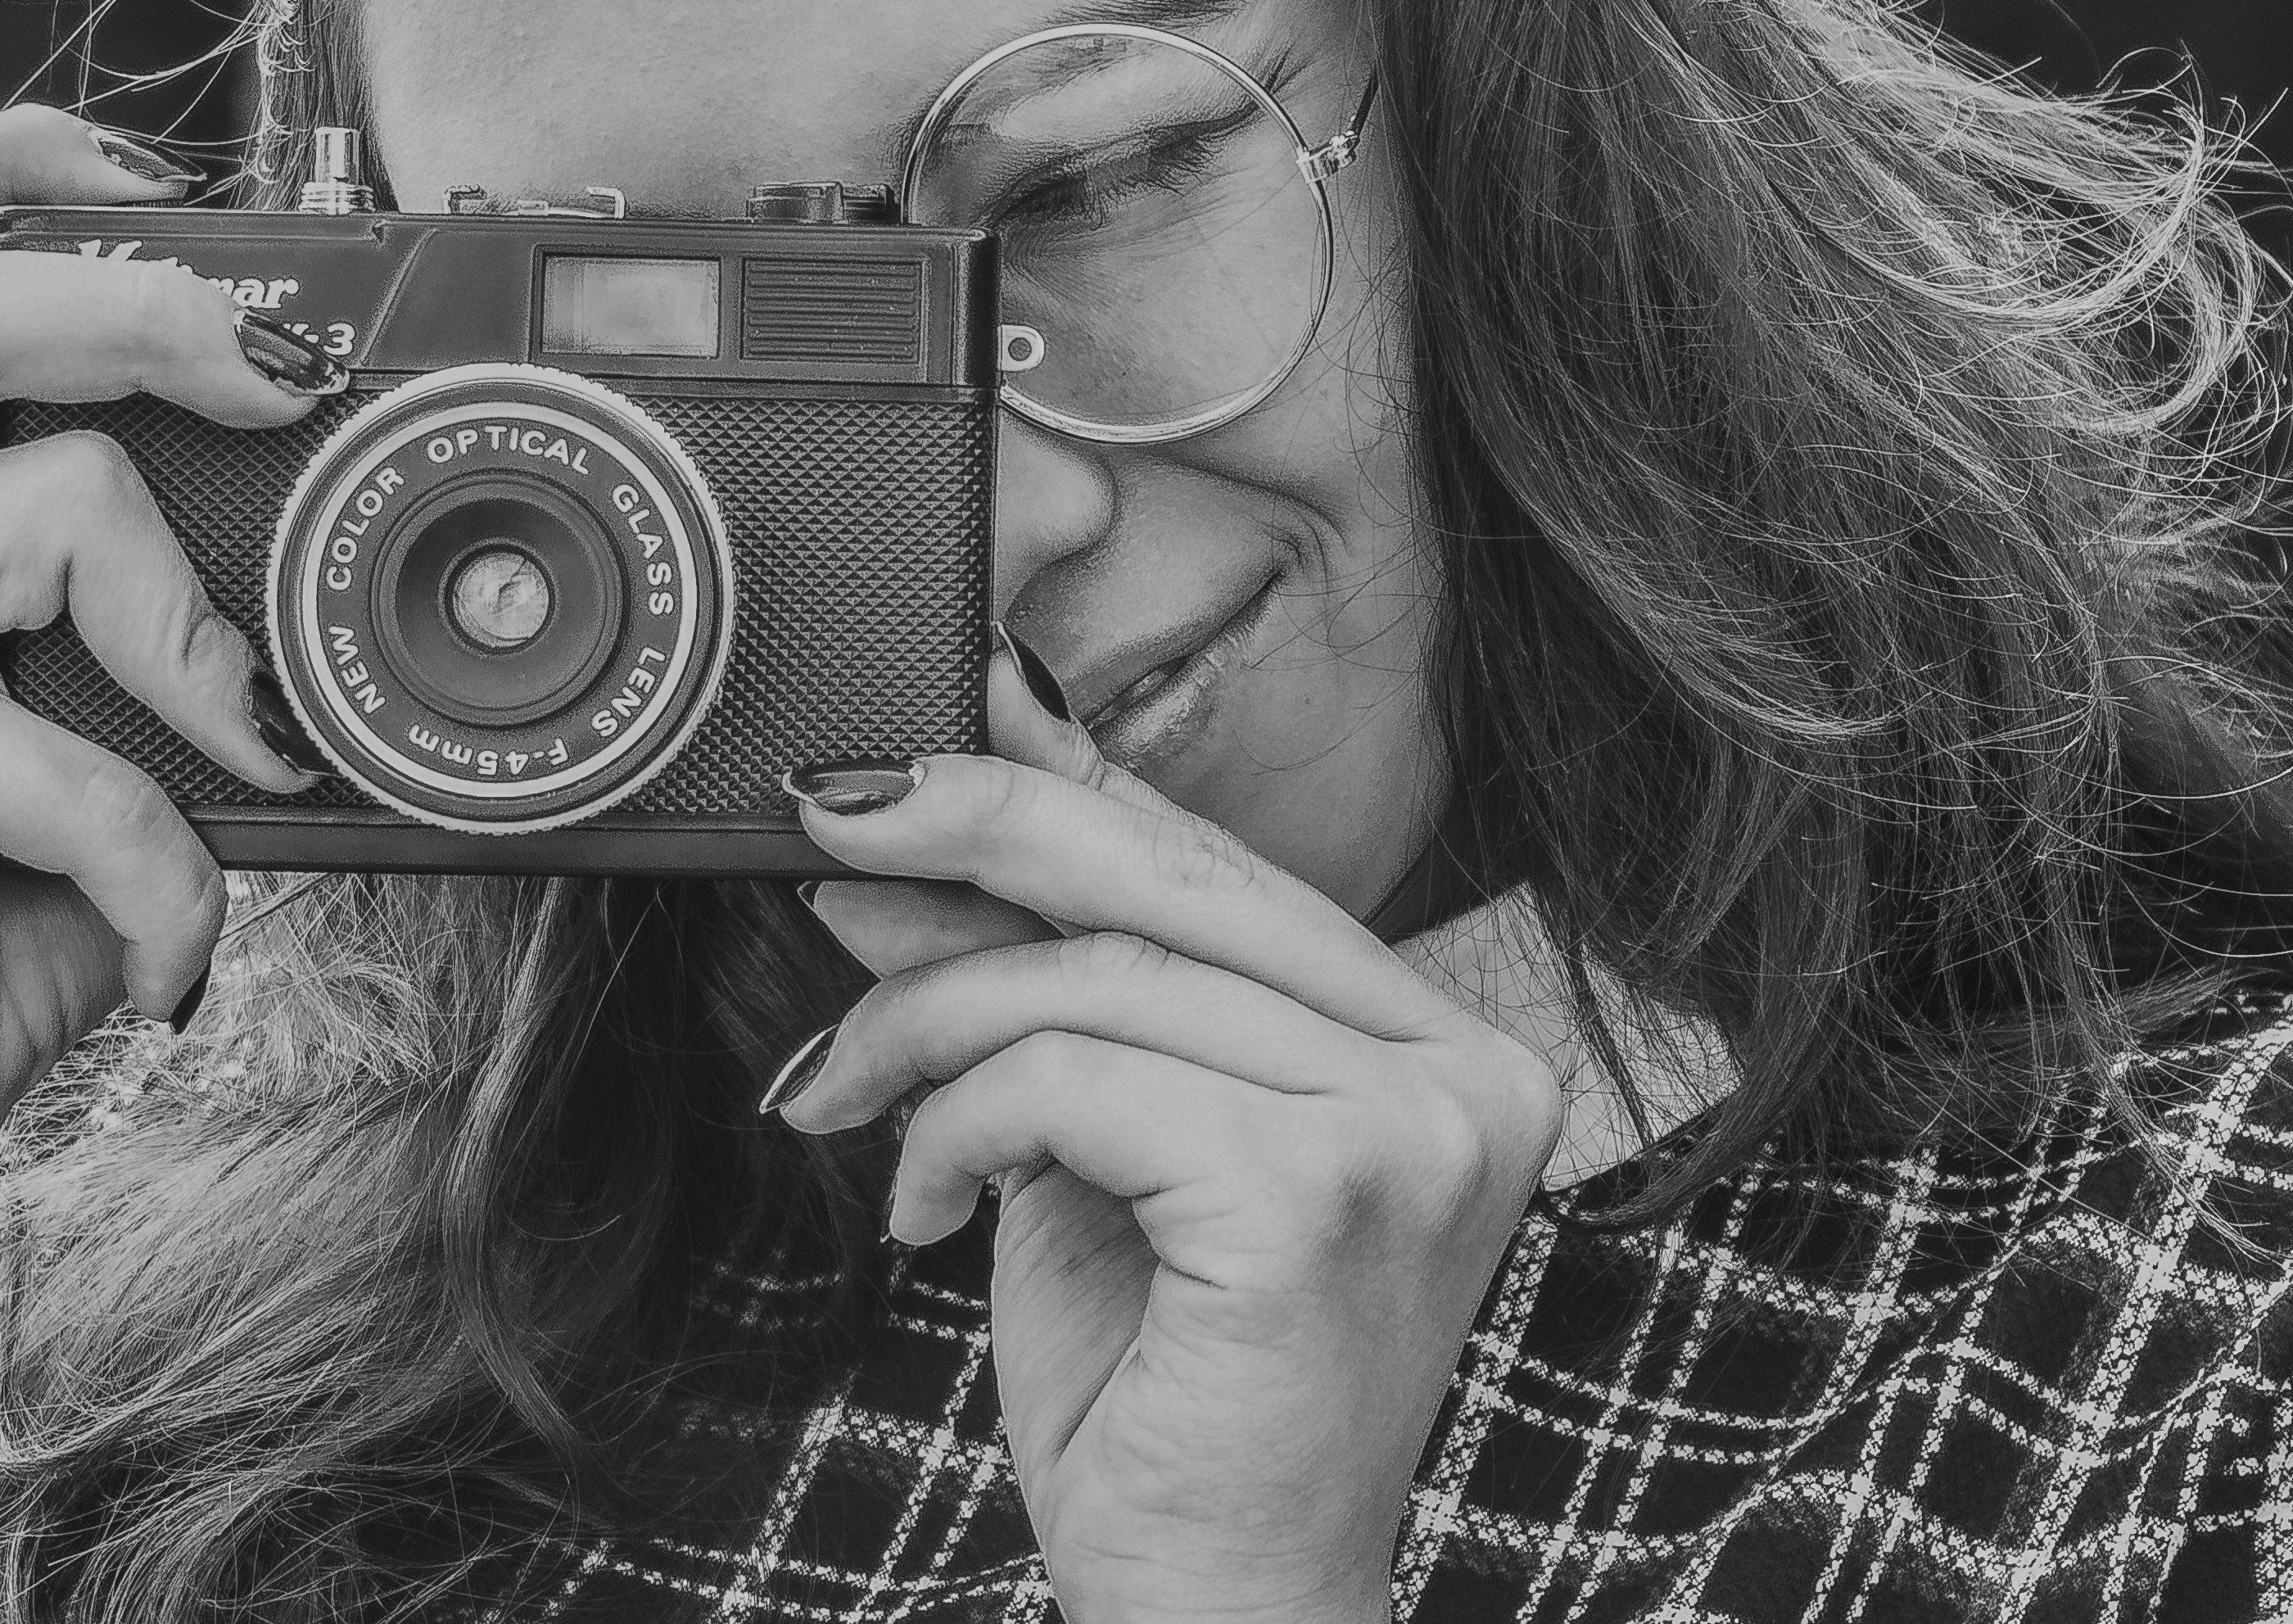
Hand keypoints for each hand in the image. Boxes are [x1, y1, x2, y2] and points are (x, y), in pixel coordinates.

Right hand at [0, 107, 324, 1246]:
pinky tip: (159, 941)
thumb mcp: (61, 711)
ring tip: (233, 771)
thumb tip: (324, 519)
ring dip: (202, 652)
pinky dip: (165, 862)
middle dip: (154, 307)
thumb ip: (127, 595)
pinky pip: (80, 755)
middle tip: (289, 379)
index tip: (175, 191)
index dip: (25, 172)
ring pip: (61, 503)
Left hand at [782, 672, 1565, 1623]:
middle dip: (975, 823)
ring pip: (1102, 981)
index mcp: (1441, 1048)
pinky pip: (1078, 1079)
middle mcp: (1464, 1073)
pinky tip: (924, 1205)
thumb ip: (1040, 991)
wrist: (1214, 1614)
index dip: (1059, 788)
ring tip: (839, 1087)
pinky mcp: (1319, 1196)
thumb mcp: (1093, 1150)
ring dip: (925, 1024)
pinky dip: (959, 1123)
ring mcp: (1412, 1133)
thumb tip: (912, 830)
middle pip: (1175, 880)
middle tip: (828, 810)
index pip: (1224, 870)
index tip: (912, 755)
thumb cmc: (1166, 1402)